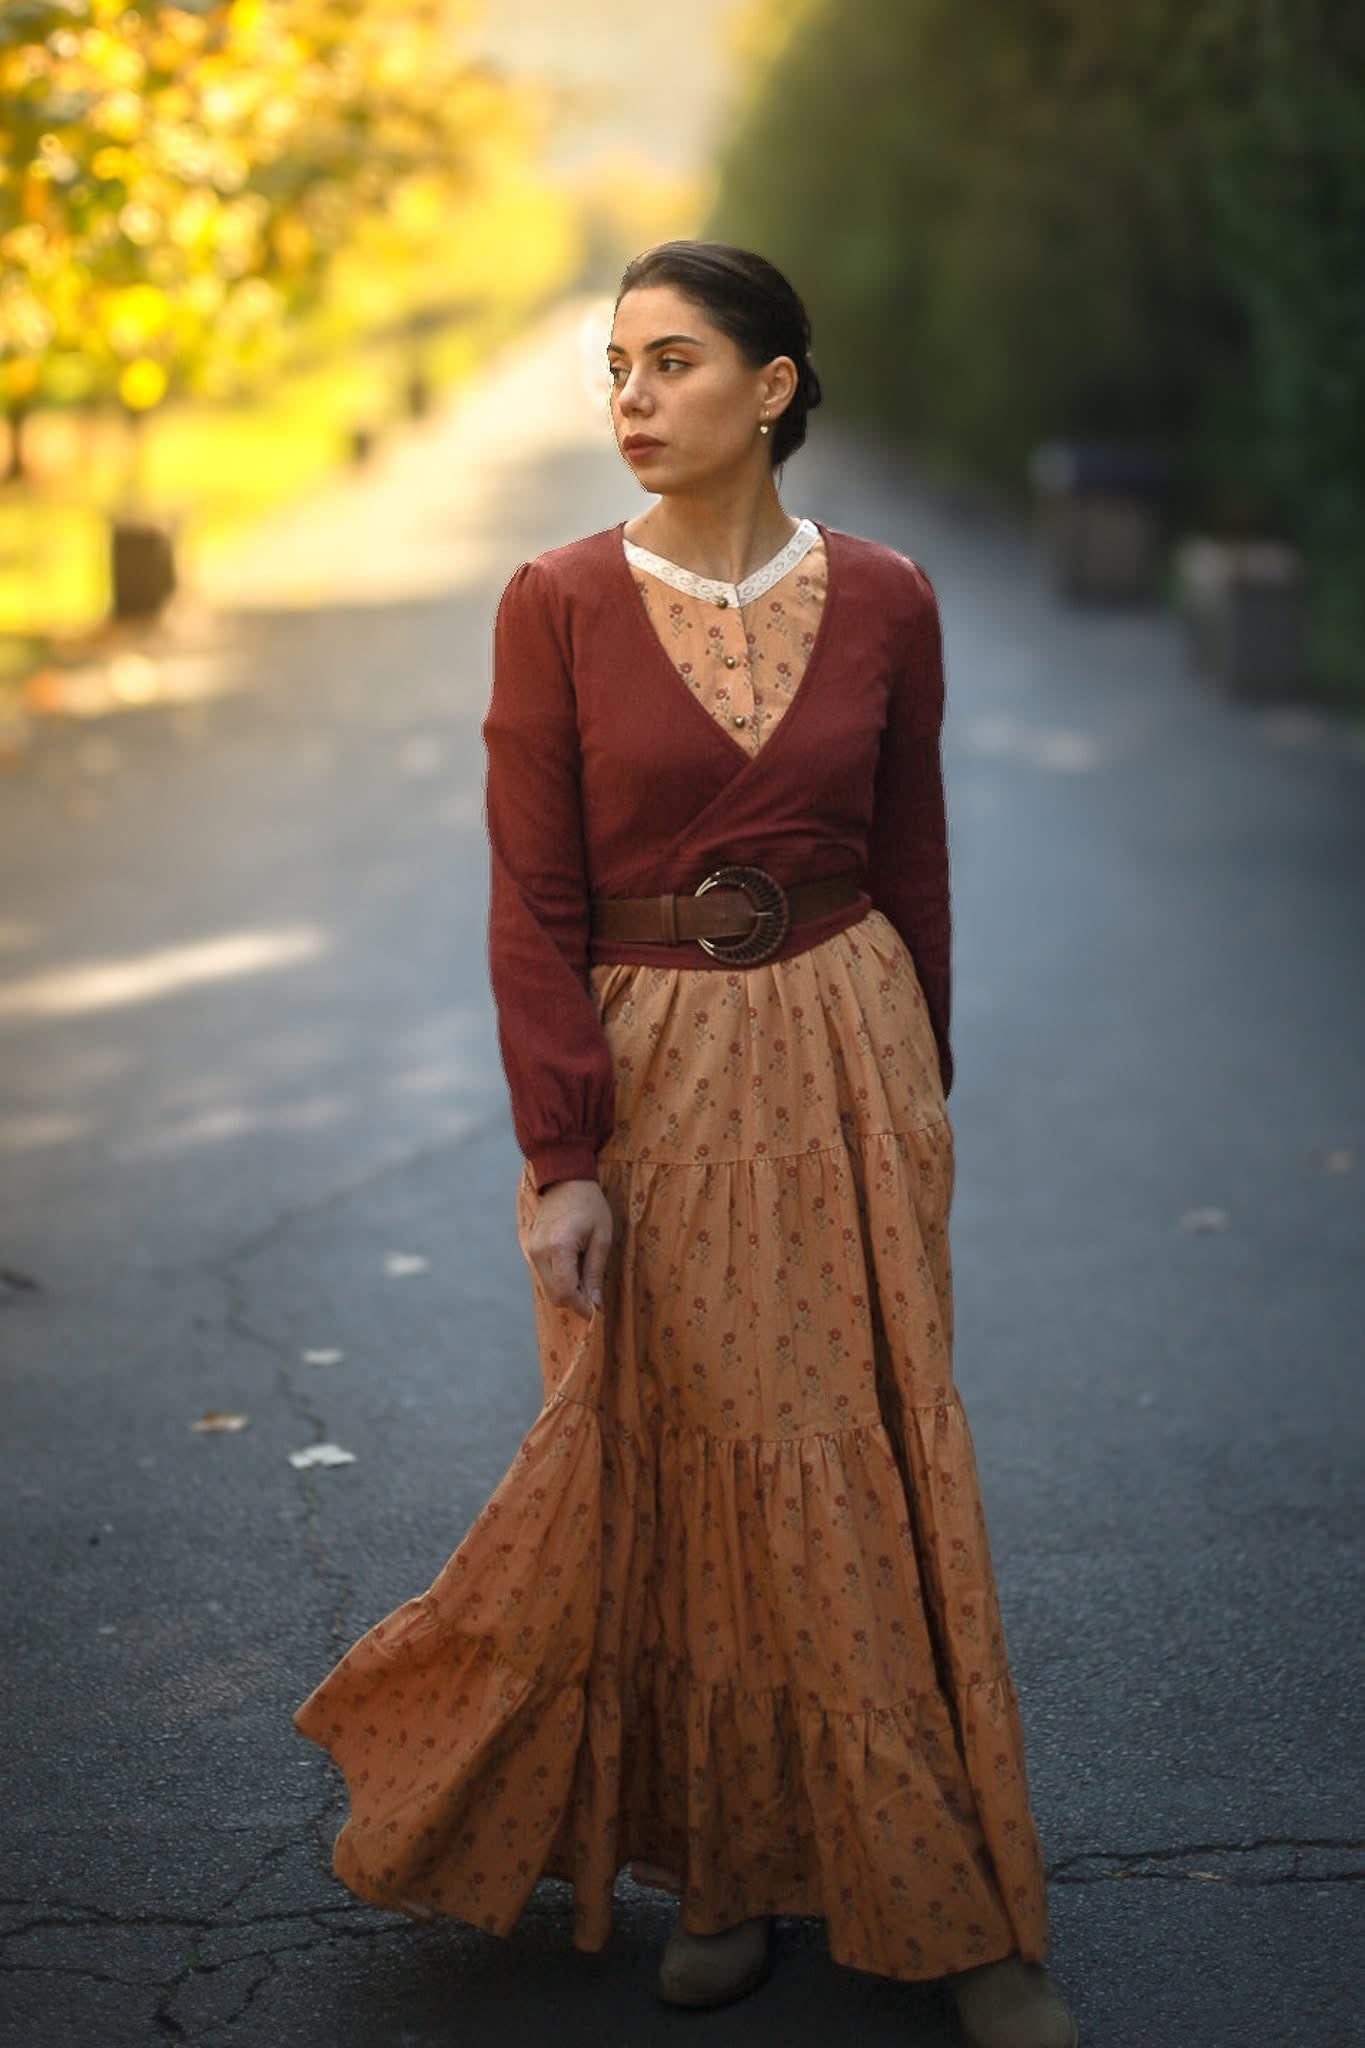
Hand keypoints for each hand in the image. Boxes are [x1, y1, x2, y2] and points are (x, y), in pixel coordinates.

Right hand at [525, 1178, 613, 1319]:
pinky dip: (560, 1280)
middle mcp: (539, 1252)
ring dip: (567, 1291)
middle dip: (575, 1301)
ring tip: (586, 1277)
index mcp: (558, 1248)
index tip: (597, 1311)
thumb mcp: (602, 1238)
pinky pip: (544, 1275)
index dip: (581, 1307)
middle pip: (554, 1295)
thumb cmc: (590, 1205)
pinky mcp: (530, 1248)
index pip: (565, 1292)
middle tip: (595, 1296)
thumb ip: (595, 1272)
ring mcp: (531, 1250)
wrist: (565, 1179)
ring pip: (548, 1288)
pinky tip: (575, 1268)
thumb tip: (596, 1304)